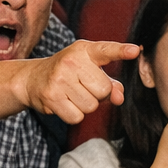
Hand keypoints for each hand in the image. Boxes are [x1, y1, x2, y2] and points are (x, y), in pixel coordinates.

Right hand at [20, 40, 140, 123]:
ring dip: (85, 106)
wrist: (32, 79)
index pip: (106, 50)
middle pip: (104, 90)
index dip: (121, 51)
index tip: (135, 51)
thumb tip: (118, 97)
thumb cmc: (68, 73)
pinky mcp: (51, 96)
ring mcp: (60, 78)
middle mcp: (72, 61)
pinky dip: (74, 115)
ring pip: (91, 106)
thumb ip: (110, 82)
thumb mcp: (90, 70)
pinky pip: (77, 117)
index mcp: (85, 50)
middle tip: (82, 87)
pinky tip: (65, 103)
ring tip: (72, 94)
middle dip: (98, 95)